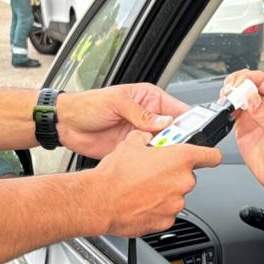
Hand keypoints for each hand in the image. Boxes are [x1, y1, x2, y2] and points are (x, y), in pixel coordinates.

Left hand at [56, 83, 189, 158]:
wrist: (66, 124)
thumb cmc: (88, 105)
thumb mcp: (117, 103)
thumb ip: (142, 114)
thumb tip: (164, 123)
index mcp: (149, 99)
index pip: (177, 110)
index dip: (189, 121)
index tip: (197, 132)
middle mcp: (149, 117)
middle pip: (174, 131)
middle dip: (179, 140)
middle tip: (181, 149)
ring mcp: (141, 135)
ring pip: (164, 146)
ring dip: (166, 153)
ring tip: (167, 157)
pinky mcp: (133, 150)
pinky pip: (149, 157)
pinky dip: (153, 162)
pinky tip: (154, 165)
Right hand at [84, 130, 221, 236]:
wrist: (100, 201)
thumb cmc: (115, 174)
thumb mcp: (131, 143)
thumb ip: (147, 138)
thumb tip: (148, 136)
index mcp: (180, 158)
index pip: (212, 156)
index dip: (210, 155)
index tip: (209, 157)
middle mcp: (182, 181)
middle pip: (188, 176)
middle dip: (174, 174)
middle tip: (154, 173)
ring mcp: (176, 203)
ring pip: (176, 195)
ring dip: (164, 192)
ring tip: (142, 189)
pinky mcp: (167, 221)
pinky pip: (167, 212)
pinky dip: (157, 208)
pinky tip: (141, 202)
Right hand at [224, 70, 263, 192]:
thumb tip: (251, 98)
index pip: (263, 80)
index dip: (248, 78)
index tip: (237, 86)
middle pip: (248, 84)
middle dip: (235, 84)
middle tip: (227, 92)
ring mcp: (255, 116)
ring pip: (238, 95)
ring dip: (228, 94)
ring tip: (224, 100)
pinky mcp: (244, 126)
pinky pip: (232, 110)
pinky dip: (225, 108)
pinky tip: (224, 111)